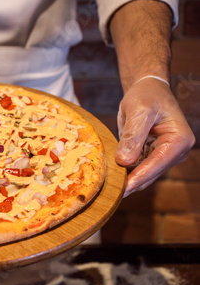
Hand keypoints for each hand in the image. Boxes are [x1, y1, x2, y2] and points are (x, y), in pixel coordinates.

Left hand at [116, 78, 194, 196]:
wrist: (147, 91)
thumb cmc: (146, 96)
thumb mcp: (139, 111)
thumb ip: (133, 136)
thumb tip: (125, 161)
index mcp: (178, 141)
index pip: (157, 164)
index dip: (139, 177)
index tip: (123, 189)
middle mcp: (174, 152)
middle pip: (150, 173)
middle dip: (131, 182)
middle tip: (110, 193)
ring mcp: (163, 156)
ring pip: (143, 174)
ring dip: (126, 180)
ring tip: (106, 188)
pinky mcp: (151, 156)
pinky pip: (137, 169)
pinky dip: (125, 173)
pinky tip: (109, 178)